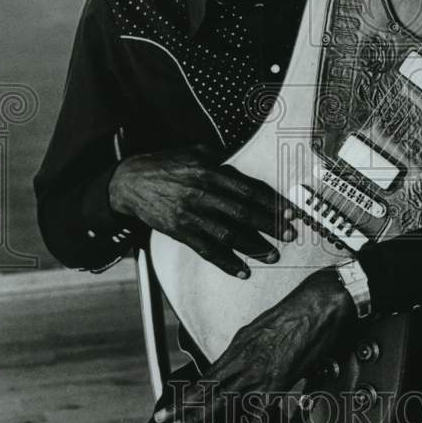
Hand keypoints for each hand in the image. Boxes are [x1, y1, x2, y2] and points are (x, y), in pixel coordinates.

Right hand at [108, 144, 296, 278]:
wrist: (130, 182)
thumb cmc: (165, 165)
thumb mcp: (195, 152)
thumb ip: (220, 160)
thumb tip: (243, 168)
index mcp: (210, 173)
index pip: (248, 190)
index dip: (272, 202)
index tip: (290, 211)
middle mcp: (202, 195)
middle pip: (242, 214)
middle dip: (270, 226)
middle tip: (290, 235)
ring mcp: (191, 216)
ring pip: (228, 235)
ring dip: (253, 247)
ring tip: (273, 255)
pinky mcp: (181, 232)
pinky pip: (207, 251)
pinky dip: (226, 263)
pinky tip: (242, 270)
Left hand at [154, 268, 356, 422]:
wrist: (316, 306)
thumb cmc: (292, 312)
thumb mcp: (259, 328)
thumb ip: (245, 348)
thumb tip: (235, 361)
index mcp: (238, 348)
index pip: (206, 377)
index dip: (186, 393)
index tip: (170, 405)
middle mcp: (243, 362)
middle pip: (207, 390)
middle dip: (183, 407)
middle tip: (165, 421)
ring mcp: (258, 375)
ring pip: (223, 401)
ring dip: (200, 416)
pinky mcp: (277, 384)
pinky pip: (261, 414)